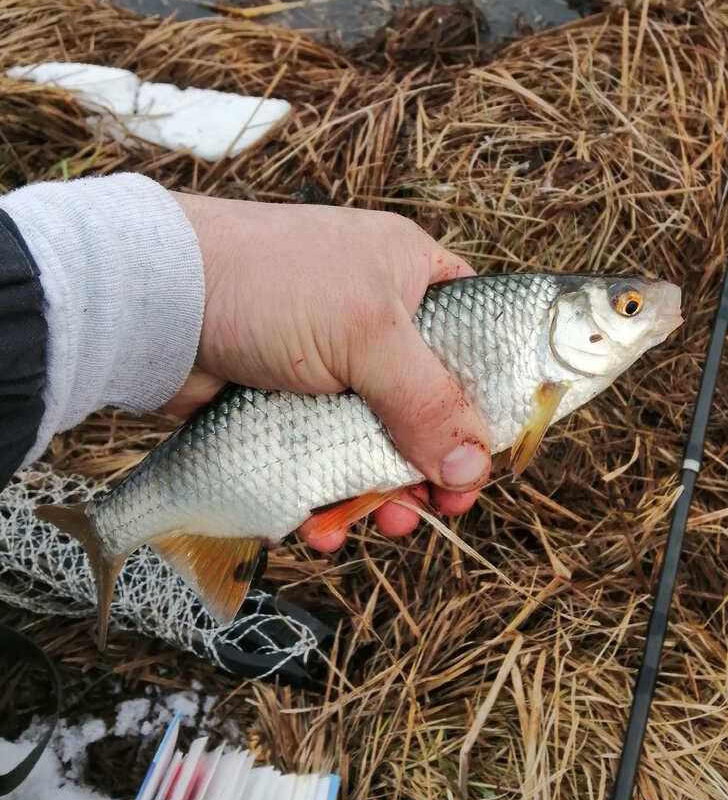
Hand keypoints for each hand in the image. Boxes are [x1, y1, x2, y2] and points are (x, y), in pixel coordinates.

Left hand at [168, 195, 490, 549]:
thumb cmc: (272, 286)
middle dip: (434, 462)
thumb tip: (472, 468)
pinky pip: (326, 460)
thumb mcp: (367, 336)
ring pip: (378, 441)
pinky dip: (329, 496)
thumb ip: (427, 401)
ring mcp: (332, 365)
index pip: (475, 334)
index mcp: (411, 275)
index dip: (490, 395)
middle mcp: (378, 320)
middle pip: (431, 403)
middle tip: (441, 505)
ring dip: (384, 490)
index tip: (494, 452)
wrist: (160, 300)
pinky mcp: (290, 403)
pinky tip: (323, 524)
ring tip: (388, 525)